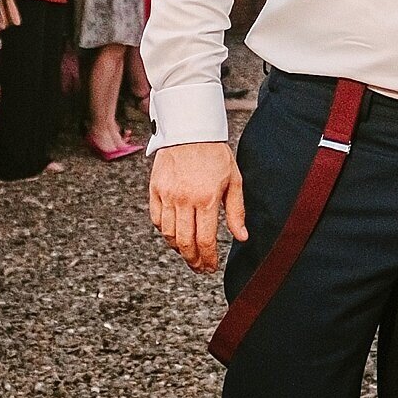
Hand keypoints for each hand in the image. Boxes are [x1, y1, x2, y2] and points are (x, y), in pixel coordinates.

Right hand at [149, 141, 244, 273]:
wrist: (190, 129)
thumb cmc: (215, 153)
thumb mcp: (233, 180)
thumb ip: (236, 211)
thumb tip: (241, 237)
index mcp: (206, 199)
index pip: (205, 240)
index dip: (208, 259)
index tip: (211, 267)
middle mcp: (184, 200)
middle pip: (185, 242)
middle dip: (193, 260)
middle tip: (199, 268)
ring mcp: (167, 195)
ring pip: (168, 234)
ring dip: (178, 248)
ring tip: (188, 253)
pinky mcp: (155, 189)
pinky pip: (156, 219)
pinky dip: (164, 231)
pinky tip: (173, 235)